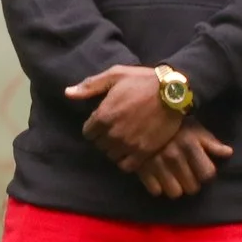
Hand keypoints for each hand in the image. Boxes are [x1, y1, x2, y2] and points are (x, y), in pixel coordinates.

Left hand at [67, 64, 185, 164]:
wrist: (174, 92)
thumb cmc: (143, 80)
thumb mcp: (115, 75)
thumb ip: (90, 86)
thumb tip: (67, 93)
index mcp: (103, 115)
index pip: (88, 133)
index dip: (94, 128)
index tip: (104, 123)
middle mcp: (113, 133)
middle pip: (99, 145)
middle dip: (105, 138)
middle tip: (116, 130)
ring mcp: (128, 144)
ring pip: (112, 156)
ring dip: (115, 150)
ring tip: (125, 140)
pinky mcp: (144, 152)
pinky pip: (126, 166)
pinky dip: (127, 161)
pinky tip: (132, 151)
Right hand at [133, 120, 234, 198]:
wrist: (142, 114)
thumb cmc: (174, 122)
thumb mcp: (195, 128)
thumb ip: (211, 142)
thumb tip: (228, 153)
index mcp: (190, 145)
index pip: (208, 175)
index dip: (206, 174)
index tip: (202, 169)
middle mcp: (174, 156)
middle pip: (192, 188)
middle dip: (192, 182)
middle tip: (187, 173)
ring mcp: (157, 164)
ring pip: (175, 193)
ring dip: (176, 187)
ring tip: (174, 177)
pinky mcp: (141, 169)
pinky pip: (155, 191)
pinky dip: (158, 186)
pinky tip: (159, 176)